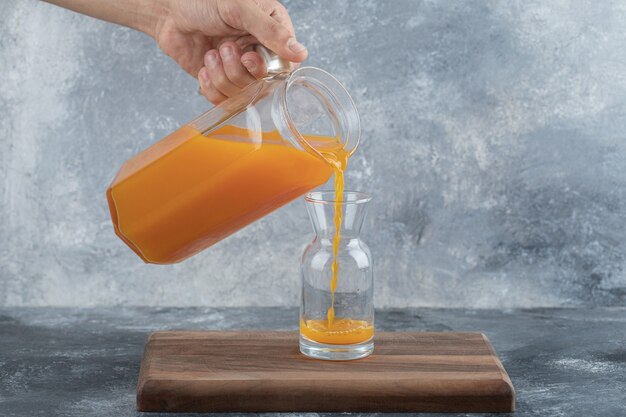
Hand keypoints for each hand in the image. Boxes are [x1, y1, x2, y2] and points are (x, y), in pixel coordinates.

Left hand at [153, 0, 306, 103]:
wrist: (168, 12)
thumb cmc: (202, 0)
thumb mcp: (240, 9)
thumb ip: (271, 32)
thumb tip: (301, 53)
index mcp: (272, 32)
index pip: (286, 67)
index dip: (267, 70)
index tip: (249, 57)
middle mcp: (259, 53)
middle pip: (263, 85)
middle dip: (238, 71)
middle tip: (225, 48)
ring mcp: (240, 69)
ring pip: (242, 95)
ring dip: (222, 75)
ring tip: (212, 54)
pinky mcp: (221, 82)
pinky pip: (224, 101)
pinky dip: (211, 86)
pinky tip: (204, 68)